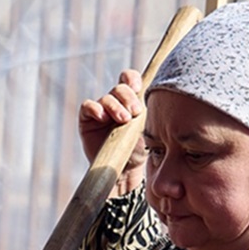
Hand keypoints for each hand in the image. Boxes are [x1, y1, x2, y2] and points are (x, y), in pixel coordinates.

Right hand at [78, 69, 147, 196]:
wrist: (126, 171)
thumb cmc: (141, 149)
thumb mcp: (149, 127)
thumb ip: (149, 110)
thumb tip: (161, 93)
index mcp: (132, 99)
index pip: (130, 78)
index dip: (132, 79)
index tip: (138, 88)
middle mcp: (116, 102)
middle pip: (119, 87)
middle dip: (128, 97)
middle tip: (135, 112)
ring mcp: (101, 110)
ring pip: (106, 97)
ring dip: (115, 106)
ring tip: (123, 120)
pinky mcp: (87, 120)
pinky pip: (87, 106)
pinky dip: (95, 108)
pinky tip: (103, 117)